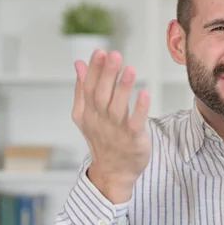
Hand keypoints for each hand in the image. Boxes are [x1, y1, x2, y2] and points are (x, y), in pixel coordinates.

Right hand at [72, 49, 150, 202]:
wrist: (113, 172)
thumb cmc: (102, 138)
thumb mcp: (86, 115)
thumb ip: (83, 89)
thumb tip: (79, 63)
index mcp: (88, 112)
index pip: (89, 87)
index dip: (94, 69)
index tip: (100, 52)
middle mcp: (100, 120)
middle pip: (101, 95)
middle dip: (107, 74)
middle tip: (114, 55)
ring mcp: (116, 130)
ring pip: (117, 108)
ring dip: (123, 88)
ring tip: (130, 69)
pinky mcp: (133, 139)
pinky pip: (135, 123)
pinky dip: (139, 109)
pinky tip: (144, 93)